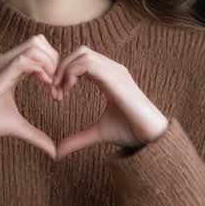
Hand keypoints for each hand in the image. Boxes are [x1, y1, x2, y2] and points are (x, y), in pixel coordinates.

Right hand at [0, 35, 57, 158]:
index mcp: (13, 69)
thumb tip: (54, 153)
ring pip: (35, 44)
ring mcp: (3, 65)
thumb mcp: (18, 127)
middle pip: (40, 41)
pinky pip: (25, 60)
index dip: (55, 67)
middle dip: (56, 60)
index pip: (40, 51)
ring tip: (52, 86)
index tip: (59, 91)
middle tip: (58, 86)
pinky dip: (41, 69)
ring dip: (50, 63)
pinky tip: (46, 85)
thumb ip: (37, 135)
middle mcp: (8, 62)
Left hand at [53, 45, 168, 158]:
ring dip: (65, 69)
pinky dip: (71, 72)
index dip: (64, 72)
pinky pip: (88, 64)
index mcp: (109, 77)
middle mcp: (112, 69)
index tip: (55, 94)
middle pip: (80, 52)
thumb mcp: (97, 134)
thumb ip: (77, 139)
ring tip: (60, 91)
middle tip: (53, 90)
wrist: (151, 137)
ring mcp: (115, 71)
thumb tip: (57, 153)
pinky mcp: (116, 78)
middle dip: (62, 67)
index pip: (82, 60)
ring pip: (83, 54)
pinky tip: (67, 90)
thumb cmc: (130, 132)